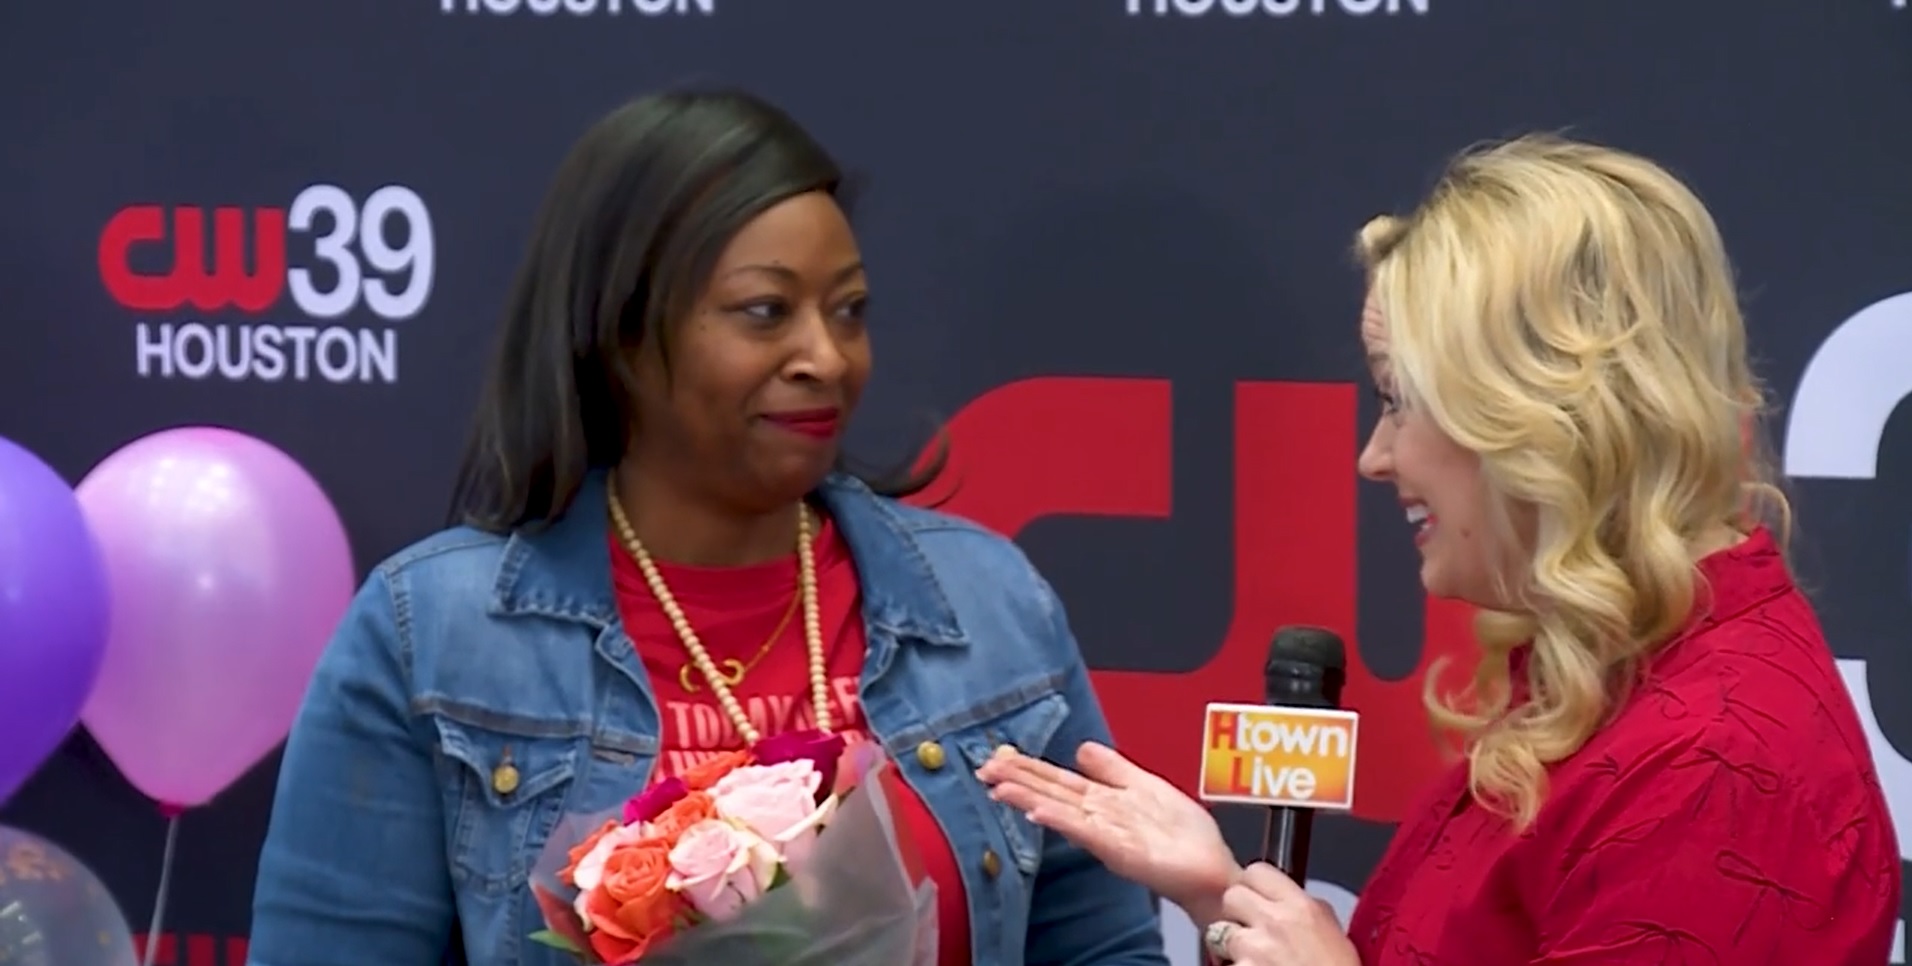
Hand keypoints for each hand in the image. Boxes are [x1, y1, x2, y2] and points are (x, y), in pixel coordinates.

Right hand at [973, 741, 1237, 920]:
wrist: (1209, 869)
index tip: (998, 757)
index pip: (1057, 779)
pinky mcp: (1119, 850)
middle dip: (1018, 781)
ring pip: (1060, 811)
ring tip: (1000, 788)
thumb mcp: (1145, 785)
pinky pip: (1085, 832)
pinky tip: (1039, 811)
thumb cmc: (1183, 835)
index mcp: (1104, 800)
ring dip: (1028, 799)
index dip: (1028, 768)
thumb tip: (1081, 748)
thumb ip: (1112, 768)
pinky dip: (1061, 821)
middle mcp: (1099, 817)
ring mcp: (1106, 834)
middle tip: (985, 770)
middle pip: (1050, 793)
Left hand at [1204, 863, 1357, 965]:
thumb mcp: (1334, 934)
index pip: (1257, 871)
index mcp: (1301, 908)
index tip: (1256, 897)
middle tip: (1250, 931)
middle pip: (1232, 896)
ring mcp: (1254, 949)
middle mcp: (1275, 922)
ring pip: (1219, 932)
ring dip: (1231, 946)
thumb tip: (1290, 897)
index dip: (1253, 885)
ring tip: (1254, 960)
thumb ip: (1308, 909)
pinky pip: (1222, 963)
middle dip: (1236, 913)